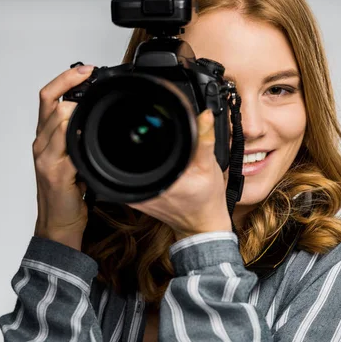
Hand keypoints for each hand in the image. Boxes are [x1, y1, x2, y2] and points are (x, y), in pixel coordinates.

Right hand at [32, 64, 94, 249]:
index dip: (65, 79)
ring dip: (78, 111)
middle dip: (73, 88)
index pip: (48, 97)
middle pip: (51, 103)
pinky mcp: (55, 170)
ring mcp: (46, 156)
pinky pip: (66, 145)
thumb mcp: (75, 158)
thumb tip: (100, 119)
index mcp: (46, 137)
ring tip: (95, 111)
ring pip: (58, 119)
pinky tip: (91, 134)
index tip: (86, 70)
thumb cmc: (69, 192)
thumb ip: (80, 138)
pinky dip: (79, 136)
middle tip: (93, 81)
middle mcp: (41, 143)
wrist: (60, 222)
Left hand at [127, 109, 232, 240]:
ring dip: (142, 153)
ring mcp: (136, 196)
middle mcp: (143, 188)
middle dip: (145, 140)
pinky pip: (133, 174)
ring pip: (130, 163)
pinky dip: (143, 166)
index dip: (148, 130)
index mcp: (162, 181)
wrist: (201, 225)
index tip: (156, 122)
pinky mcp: (135, 199)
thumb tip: (204, 116)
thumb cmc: (207, 200)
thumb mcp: (209, 167)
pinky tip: (157, 165)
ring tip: (158, 150)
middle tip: (159, 133)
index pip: (142, 146)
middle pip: (133, 152)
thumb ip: (204, 139)